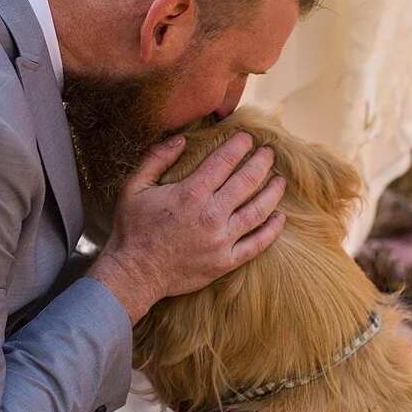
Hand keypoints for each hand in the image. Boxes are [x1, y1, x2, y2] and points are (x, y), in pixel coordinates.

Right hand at [89, 131, 286, 320]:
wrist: (134, 274)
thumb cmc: (131, 230)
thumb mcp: (133, 188)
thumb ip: (156, 159)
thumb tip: (180, 139)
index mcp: (190, 193)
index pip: (224, 161)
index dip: (238, 145)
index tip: (247, 137)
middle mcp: (211, 214)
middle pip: (247, 181)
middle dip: (261, 162)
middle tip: (269, 152)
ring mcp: (221, 240)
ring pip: (258, 211)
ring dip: (273, 192)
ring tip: (280, 180)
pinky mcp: (225, 262)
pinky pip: (256, 245)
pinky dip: (271, 231)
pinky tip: (280, 218)